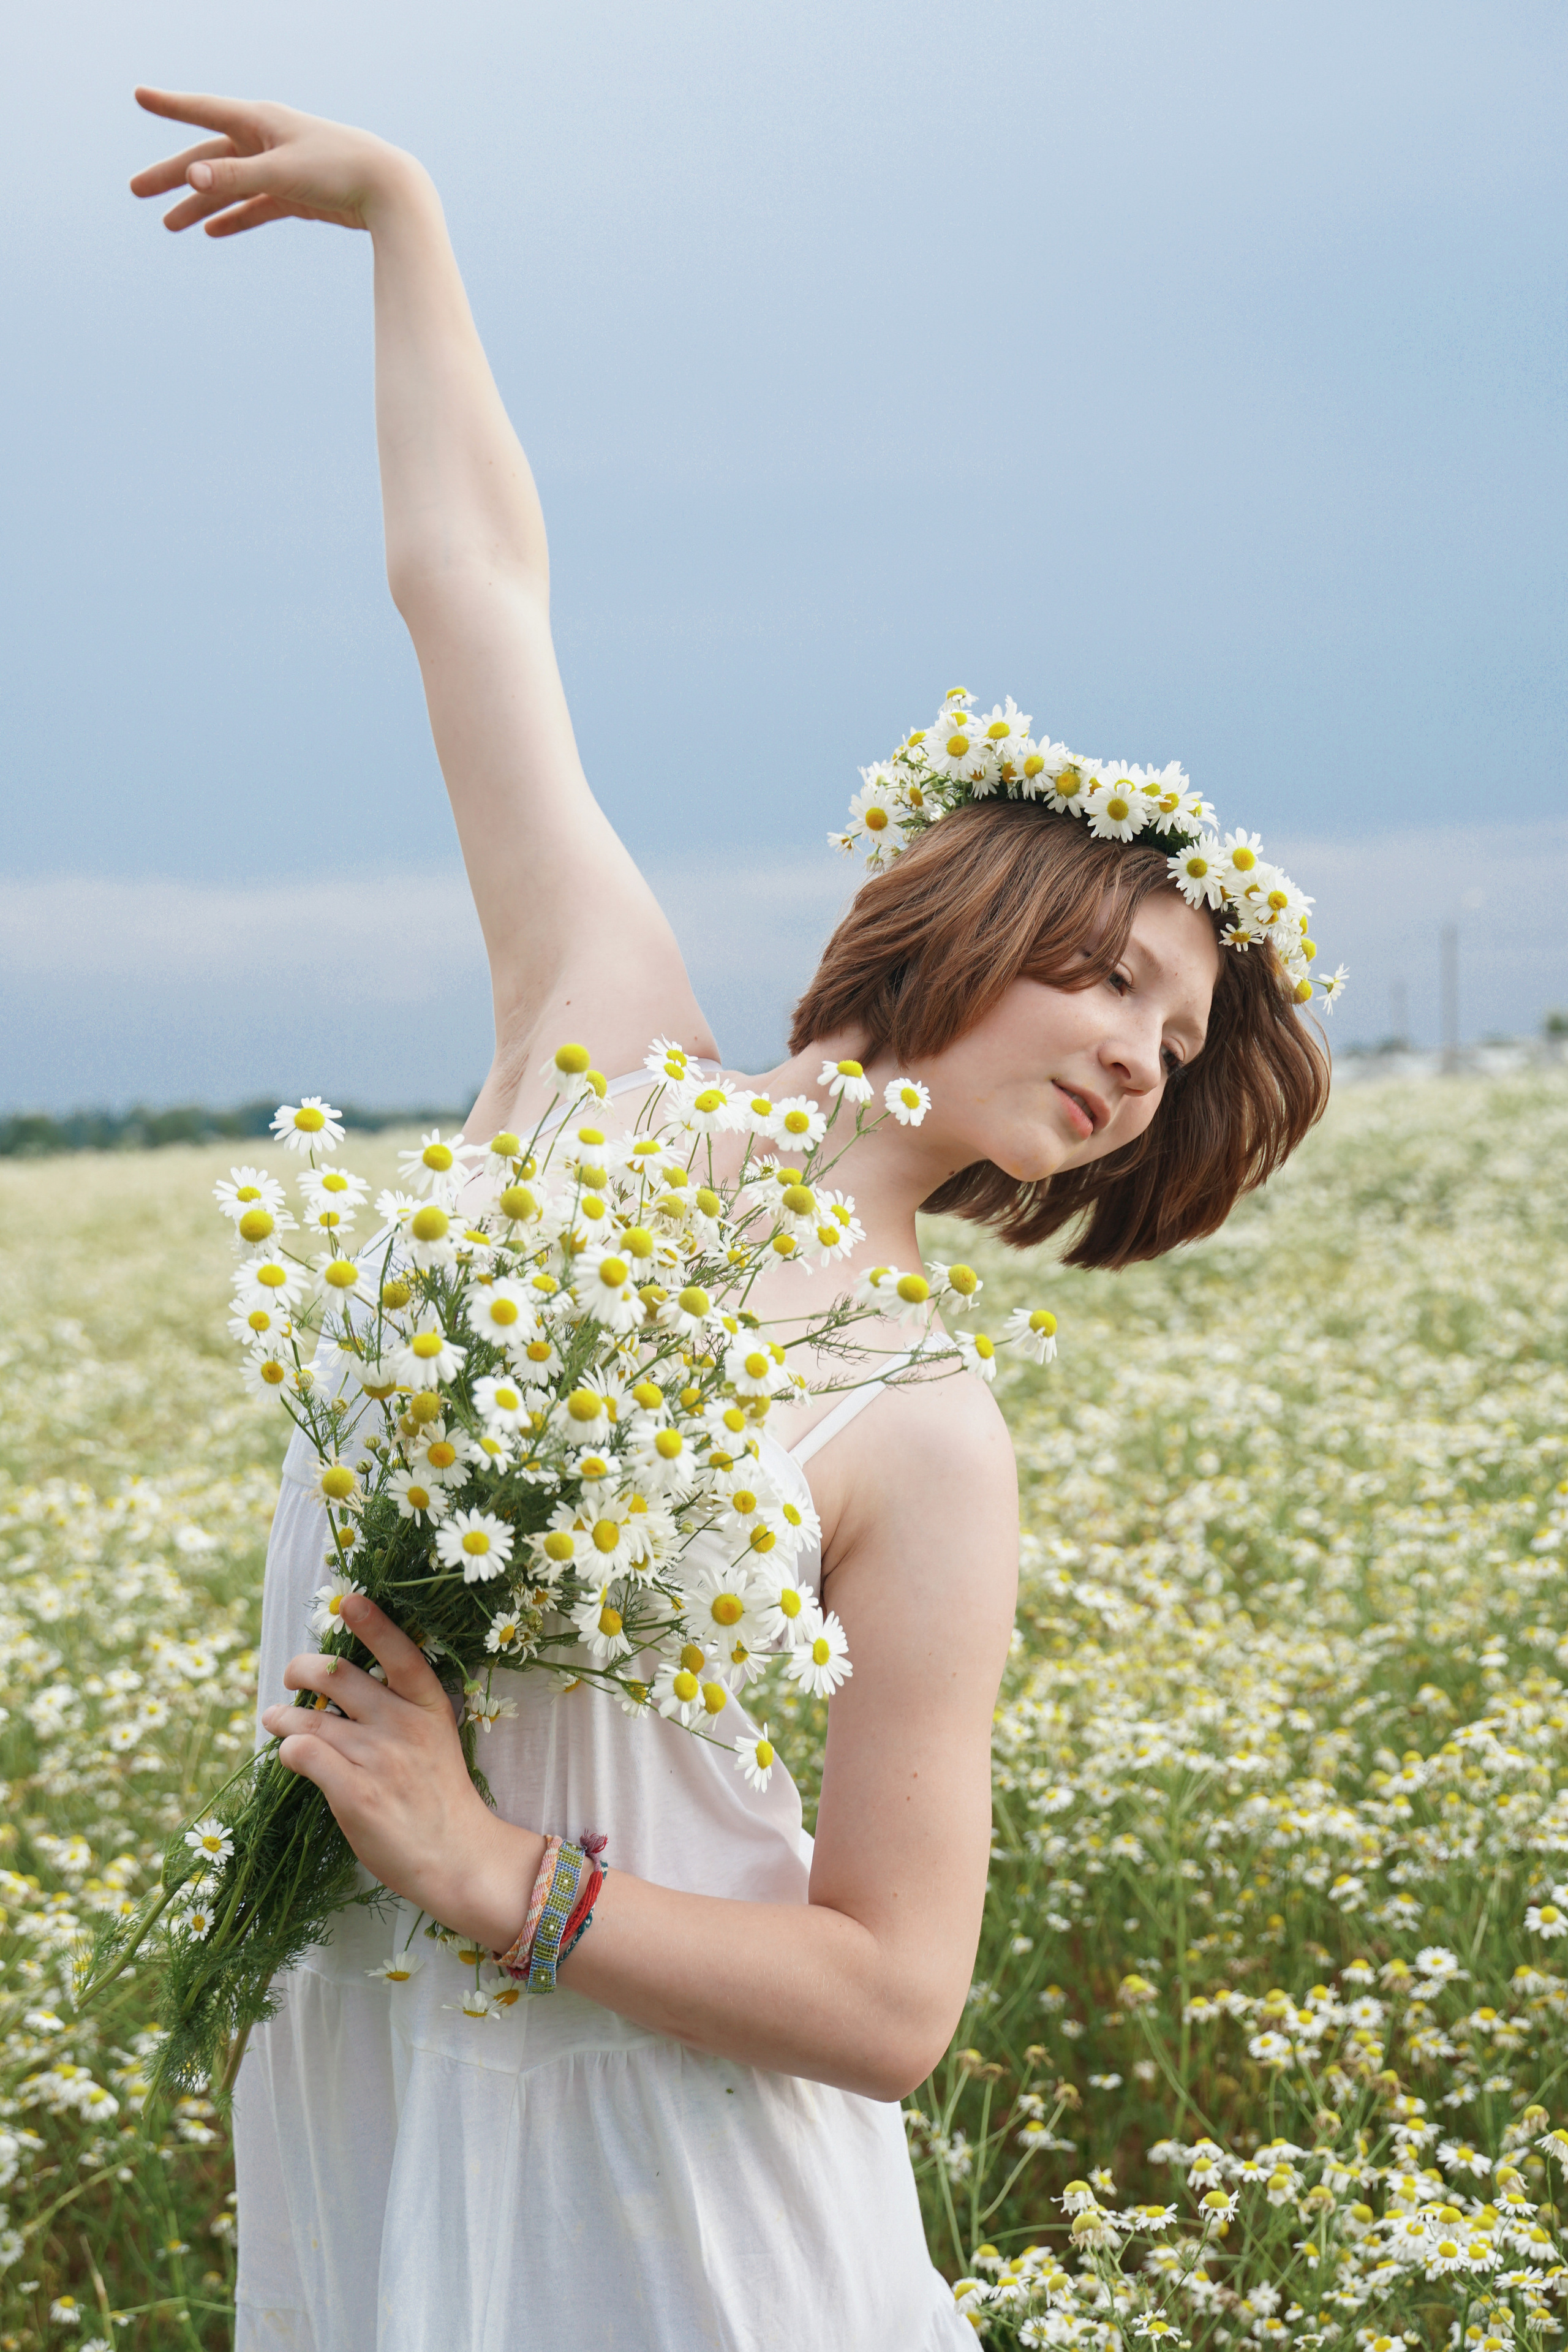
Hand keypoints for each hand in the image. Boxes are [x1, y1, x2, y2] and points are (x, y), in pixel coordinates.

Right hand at [129, 86, 420, 238]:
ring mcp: (280, 168)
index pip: (203, 110)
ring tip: (169, 225)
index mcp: (259, 121)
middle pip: (208, 158)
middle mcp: (266, 140)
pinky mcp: (296, 195)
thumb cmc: (338, 170)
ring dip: (200, 205)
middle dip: (172, 175)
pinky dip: (236, 218)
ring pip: (230, 187)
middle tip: (135, 190)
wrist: (389, 190)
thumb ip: (235, 178)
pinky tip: (212, 231)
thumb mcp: (281, 172)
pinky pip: (256, 207)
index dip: (170, 105)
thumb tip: (190, 179)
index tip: (139, 96)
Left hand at [259, 1594, 541, 1949]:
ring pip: (308, 1716)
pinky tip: (290, 1757)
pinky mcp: (354, 1793)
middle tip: (293, 1679)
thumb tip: (338, 1687)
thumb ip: (396, 1712)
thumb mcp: (434, 1739)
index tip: (349, 1601)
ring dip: (282, 1715)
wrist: (455, 1856)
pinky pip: (302, 1753)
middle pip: (339, 1676)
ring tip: (275, 1719)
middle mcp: (403, 1725)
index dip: (374, 1624)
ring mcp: (379, 1758)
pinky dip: (288, 1750)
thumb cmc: (438, 1798)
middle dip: (302, 1670)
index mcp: (430, 1707)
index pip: (402, 1653)